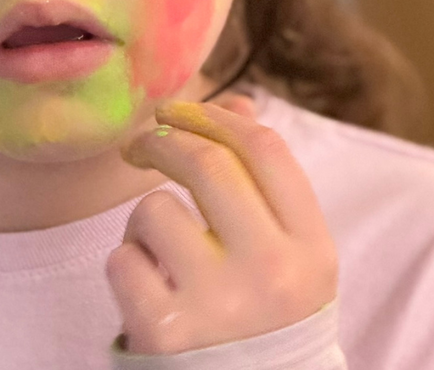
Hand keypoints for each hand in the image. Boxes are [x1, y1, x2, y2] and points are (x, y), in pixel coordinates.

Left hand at [106, 94, 337, 354]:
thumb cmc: (261, 314)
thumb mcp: (284, 252)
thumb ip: (263, 180)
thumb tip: (236, 101)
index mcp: (311, 248)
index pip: (265, 149)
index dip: (214, 115)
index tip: (177, 112)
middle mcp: (272, 273)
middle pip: (207, 163)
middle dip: (163, 140)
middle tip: (142, 144)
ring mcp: (218, 304)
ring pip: (154, 209)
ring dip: (143, 219)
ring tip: (159, 252)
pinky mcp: (164, 332)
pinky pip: (122, 259)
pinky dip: (125, 264)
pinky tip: (148, 291)